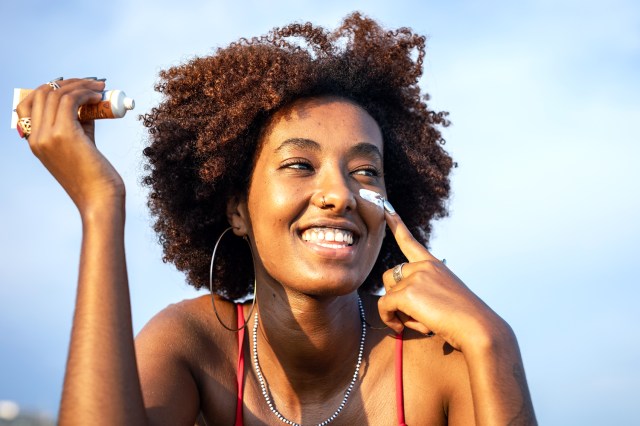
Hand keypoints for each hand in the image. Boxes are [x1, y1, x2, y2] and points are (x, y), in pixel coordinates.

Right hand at [15, 78, 124, 213]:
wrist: (100, 199)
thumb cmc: (95, 176)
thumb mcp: (81, 144)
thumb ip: (78, 123)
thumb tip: (87, 101)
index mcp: (35, 142)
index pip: (28, 103)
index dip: (50, 89)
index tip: (74, 86)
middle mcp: (36, 138)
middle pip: (43, 93)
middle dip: (69, 83)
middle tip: (92, 82)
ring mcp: (47, 136)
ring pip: (57, 94)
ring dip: (81, 85)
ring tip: (100, 87)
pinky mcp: (64, 134)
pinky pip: (71, 100)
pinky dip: (85, 93)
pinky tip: (99, 96)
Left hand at [377, 209, 506, 352]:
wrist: (478, 328)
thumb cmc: (464, 320)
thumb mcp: (445, 297)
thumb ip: (424, 292)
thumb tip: (396, 301)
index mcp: (434, 265)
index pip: (409, 242)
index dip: (396, 224)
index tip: (386, 207)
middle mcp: (424, 266)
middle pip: (390, 278)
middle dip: (395, 298)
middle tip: (416, 317)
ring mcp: (415, 277)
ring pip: (387, 294)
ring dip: (396, 312)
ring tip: (420, 322)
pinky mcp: (407, 292)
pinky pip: (384, 307)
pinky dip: (389, 320)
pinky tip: (401, 328)